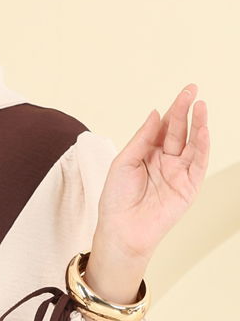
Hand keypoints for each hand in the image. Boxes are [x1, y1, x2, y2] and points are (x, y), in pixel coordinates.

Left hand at [93, 83, 209, 265]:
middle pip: (178, 131)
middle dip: (186, 111)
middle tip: (192, 91)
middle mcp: (165, 161)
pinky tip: (203, 130)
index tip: (183, 93)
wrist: (122, 229)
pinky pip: (198, 163)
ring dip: (198, 125)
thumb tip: (156, 113)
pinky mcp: (188, 187)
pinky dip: (203, 146)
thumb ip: (142, 138)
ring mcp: (178, 173)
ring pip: (192, 144)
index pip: (163, 127)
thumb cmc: (117, 198)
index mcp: (148, 153)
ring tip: (201, 106)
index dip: (172, 110)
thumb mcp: (124, 162)